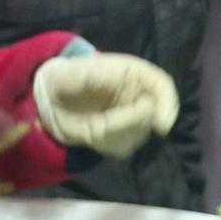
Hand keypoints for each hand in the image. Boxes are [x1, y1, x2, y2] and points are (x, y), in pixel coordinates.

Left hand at [34, 53, 180, 157]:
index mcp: (135, 73)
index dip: (167, 105)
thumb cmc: (69, 78)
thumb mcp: (81, 72)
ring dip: (116, 135)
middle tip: (103, 124)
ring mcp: (133, 117)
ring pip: (139, 134)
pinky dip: (108, 144)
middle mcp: (139, 95)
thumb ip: (103, 78)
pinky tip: (93, 134)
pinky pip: (124, 147)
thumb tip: (125, 86)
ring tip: (93, 125)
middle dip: (132, 124)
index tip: (162, 125)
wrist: (52, 98)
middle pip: (153, 115)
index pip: (162, 86)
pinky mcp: (123, 136)